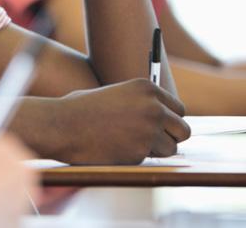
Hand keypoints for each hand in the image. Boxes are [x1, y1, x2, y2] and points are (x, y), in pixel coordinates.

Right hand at [51, 78, 190, 164]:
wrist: (63, 125)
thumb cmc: (82, 108)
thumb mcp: (117, 94)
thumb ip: (141, 102)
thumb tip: (162, 116)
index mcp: (147, 88)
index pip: (179, 109)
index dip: (169, 120)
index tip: (161, 127)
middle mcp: (153, 107)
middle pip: (183, 129)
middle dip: (171, 137)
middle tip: (154, 141)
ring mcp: (149, 130)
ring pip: (171, 148)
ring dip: (156, 151)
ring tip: (131, 145)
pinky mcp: (140, 151)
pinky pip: (150, 158)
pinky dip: (138, 157)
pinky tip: (118, 149)